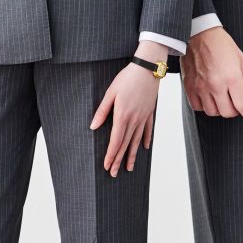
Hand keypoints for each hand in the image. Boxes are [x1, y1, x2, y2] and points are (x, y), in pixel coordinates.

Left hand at [89, 42, 163, 175]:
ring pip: (136, 140)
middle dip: (118, 160)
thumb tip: (93, 127)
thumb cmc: (127, 78)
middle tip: (114, 174)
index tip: (106, 166)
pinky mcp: (149, 112)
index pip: (115, 141)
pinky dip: (145, 140)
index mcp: (122, 116)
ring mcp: (143, 117)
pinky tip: (144, 148)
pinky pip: (147, 130)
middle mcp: (134, 120)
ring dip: (132, 155)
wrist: (148, 69)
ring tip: (129, 168)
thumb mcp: (110, 93)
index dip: (110, 155)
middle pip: (125, 144)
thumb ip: (102, 111)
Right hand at [181, 26, 242, 116]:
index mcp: (231, 76)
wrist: (199, 34)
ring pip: (212, 112)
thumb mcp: (240, 60)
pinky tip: (208, 98)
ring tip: (222, 100)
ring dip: (219, 109)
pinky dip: (204, 106)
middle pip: (227, 113)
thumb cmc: (221, 44)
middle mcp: (216, 84)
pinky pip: (197, 107)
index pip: (242, 105)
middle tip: (235, 104)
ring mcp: (201, 86)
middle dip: (235, 111)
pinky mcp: (190, 86)